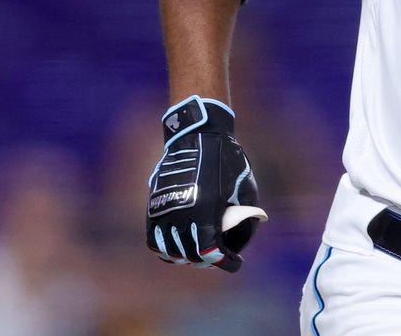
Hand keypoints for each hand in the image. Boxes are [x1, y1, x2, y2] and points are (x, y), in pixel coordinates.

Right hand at [146, 96, 266, 271]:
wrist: (197, 136)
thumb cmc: (227, 161)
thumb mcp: (246, 187)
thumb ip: (247, 215)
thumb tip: (244, 238)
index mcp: (206, 210)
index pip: (210, 251)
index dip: (224, 262)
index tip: (235, 263)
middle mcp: (182, 213)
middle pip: (191, 254)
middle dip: (207, 261)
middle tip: (219, 257)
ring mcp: (165, 210)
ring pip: (170, 250)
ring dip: (186, 256)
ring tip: (199, 254)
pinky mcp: (154, 205)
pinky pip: (155, 238)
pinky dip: (166, 247)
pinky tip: (179, 246)